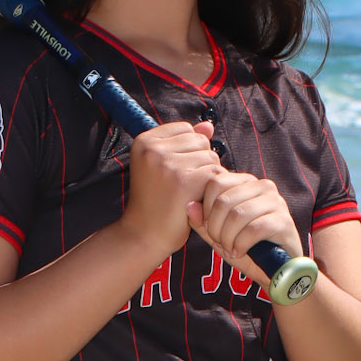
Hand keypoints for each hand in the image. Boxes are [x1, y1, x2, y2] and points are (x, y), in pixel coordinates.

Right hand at [119, 121, 220, 264]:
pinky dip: (211, 189)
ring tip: (186, 194)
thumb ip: (184, 142)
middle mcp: (154, 149)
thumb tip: (208, 126)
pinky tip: (195, 201)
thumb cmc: (154, 201)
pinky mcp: (184, 181)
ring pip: (211, 156)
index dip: (187, 151)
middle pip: (201, 141)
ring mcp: (168, 164)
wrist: (144, 235)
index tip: (172, 173)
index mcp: (144, 141)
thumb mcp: (162, 165)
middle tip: (179, 186)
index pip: (186, 129)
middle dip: (199, 163)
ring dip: (206, 177)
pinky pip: (215, 173)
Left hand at [188, 171, 303, 291]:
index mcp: (245, 183)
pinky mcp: (284, 220)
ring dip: (227, 239)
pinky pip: (253, 229)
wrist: (277, 270)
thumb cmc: (247, 248)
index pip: (215, 183)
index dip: (206, 209)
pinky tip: (240, 252)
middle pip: (224, 201)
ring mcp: (276, 202)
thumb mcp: (219, 235)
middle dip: (215, 228)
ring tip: (230, 249)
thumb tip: (190, 206)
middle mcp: (262, 186)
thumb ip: (203, 222)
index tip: (209, 229)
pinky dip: (241, 245)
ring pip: (237, 215)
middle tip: (219, 243)